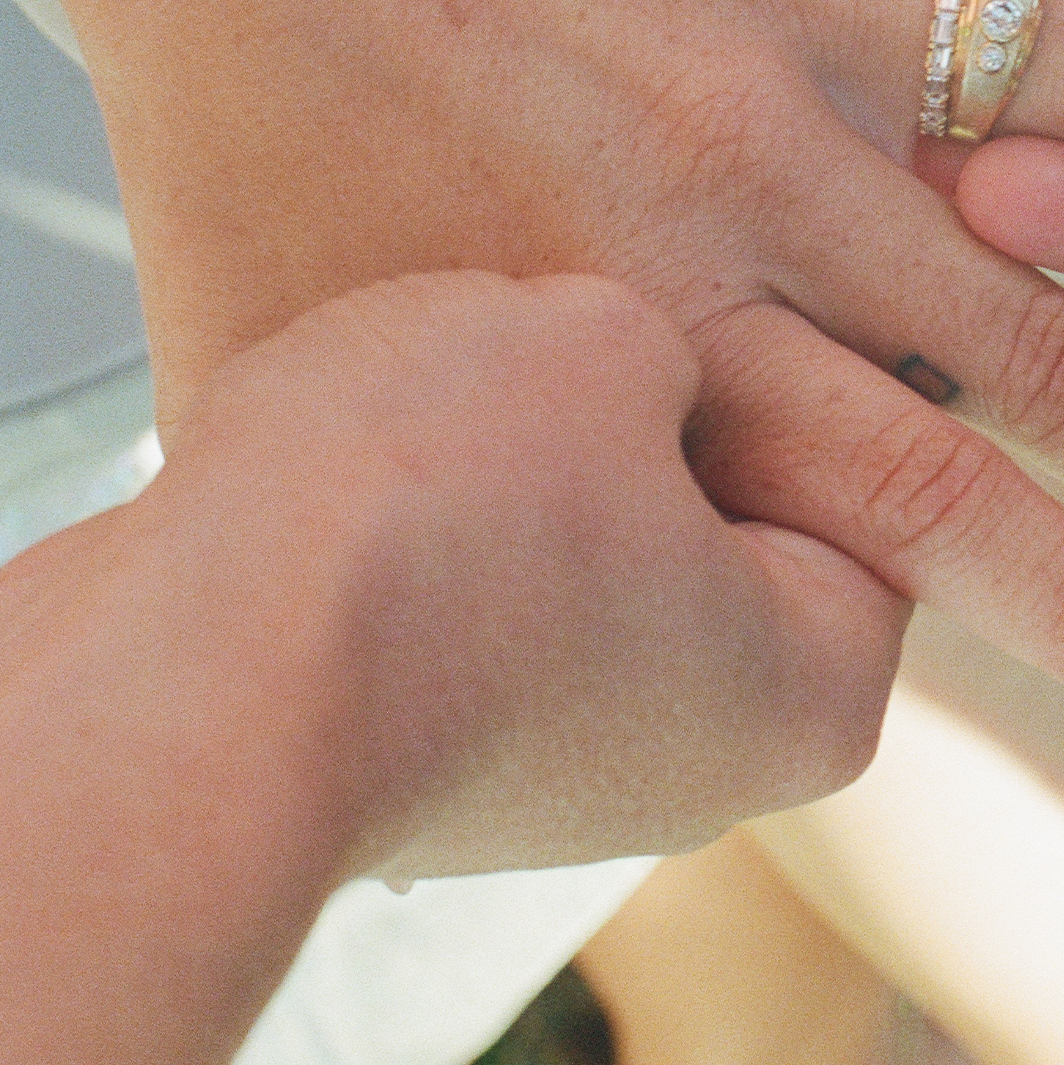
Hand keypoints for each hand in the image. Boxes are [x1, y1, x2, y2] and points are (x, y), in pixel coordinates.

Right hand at [0, 270, 894, 1064]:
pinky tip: (359, 469)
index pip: (879, 480)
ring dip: (512, 452)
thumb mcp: (606, 338)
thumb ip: (675, 338)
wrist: (185, 679)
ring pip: (571, 539)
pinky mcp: (411, 764)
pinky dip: (412, 518)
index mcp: (815, 690)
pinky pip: (450, 590)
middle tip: (564, 324)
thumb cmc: (430, 510)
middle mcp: (700, 767)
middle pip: (718, 511)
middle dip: (638, 403)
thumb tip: (636, 363)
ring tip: (439, 397)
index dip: (795, 347)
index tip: (710, 284)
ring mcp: (546, 779)